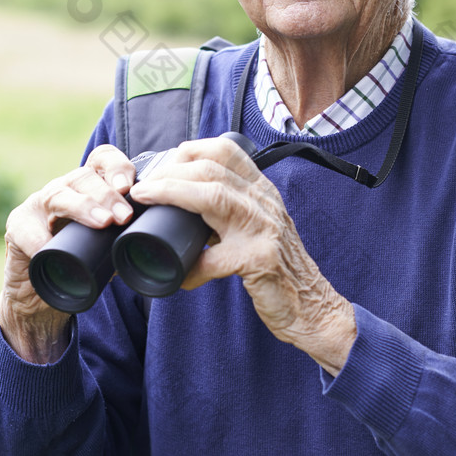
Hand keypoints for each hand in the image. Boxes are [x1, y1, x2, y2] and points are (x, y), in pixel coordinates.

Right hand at [0, 145, 136, 362]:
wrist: (43, 291)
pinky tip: (46, 245)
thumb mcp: (117, 247)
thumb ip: (143, 240)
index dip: (118, 167)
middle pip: (85, 176)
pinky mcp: (18, 229)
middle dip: (108, 193)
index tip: (134, 185)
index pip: (104, 161)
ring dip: (83, 207)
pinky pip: (24, 229)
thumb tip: (191, 250)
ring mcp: (40, 206)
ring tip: (103, 222)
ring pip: (59, 195)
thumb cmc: (88, 262)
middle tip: (126, 214)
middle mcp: (66, 188)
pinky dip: (37, 238)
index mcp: (92, 187)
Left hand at [129, 136, 355, 373]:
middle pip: (211, 169)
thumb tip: (184, 207)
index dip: (189, 150)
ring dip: (172, 194)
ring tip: (146, 200)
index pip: (226, 150)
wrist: (312, 305)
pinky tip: (180, 275)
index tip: (163, 165)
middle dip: (169, 172)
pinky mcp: (259, 260)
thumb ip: (233, 211)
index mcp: (262, 191)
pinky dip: (191, 268)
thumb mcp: (260, 226)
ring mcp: (263, 229)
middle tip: (143, 187)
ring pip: (213, 197)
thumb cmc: (278, 267)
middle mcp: (264, 203)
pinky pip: (214, 260)